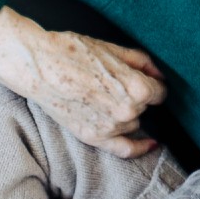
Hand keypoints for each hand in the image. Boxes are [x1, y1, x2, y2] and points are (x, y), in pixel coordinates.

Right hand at [0, 7, 167, 157]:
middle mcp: (128, 111)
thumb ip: (143, 63)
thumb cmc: (72, 52)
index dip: (152, 83)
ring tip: (103, 96)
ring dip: (127, 113)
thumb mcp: (113, 48)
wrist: (38, 67)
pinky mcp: (94, 137)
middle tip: (112, 83)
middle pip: (145, 107)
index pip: (159, 92)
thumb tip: (161, 75)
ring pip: (133, 123)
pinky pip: (126, 150)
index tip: (144, 80)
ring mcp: (111, 127)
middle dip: (136, 96)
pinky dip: (140, 147)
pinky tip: (151, 144)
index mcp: (137, 88)